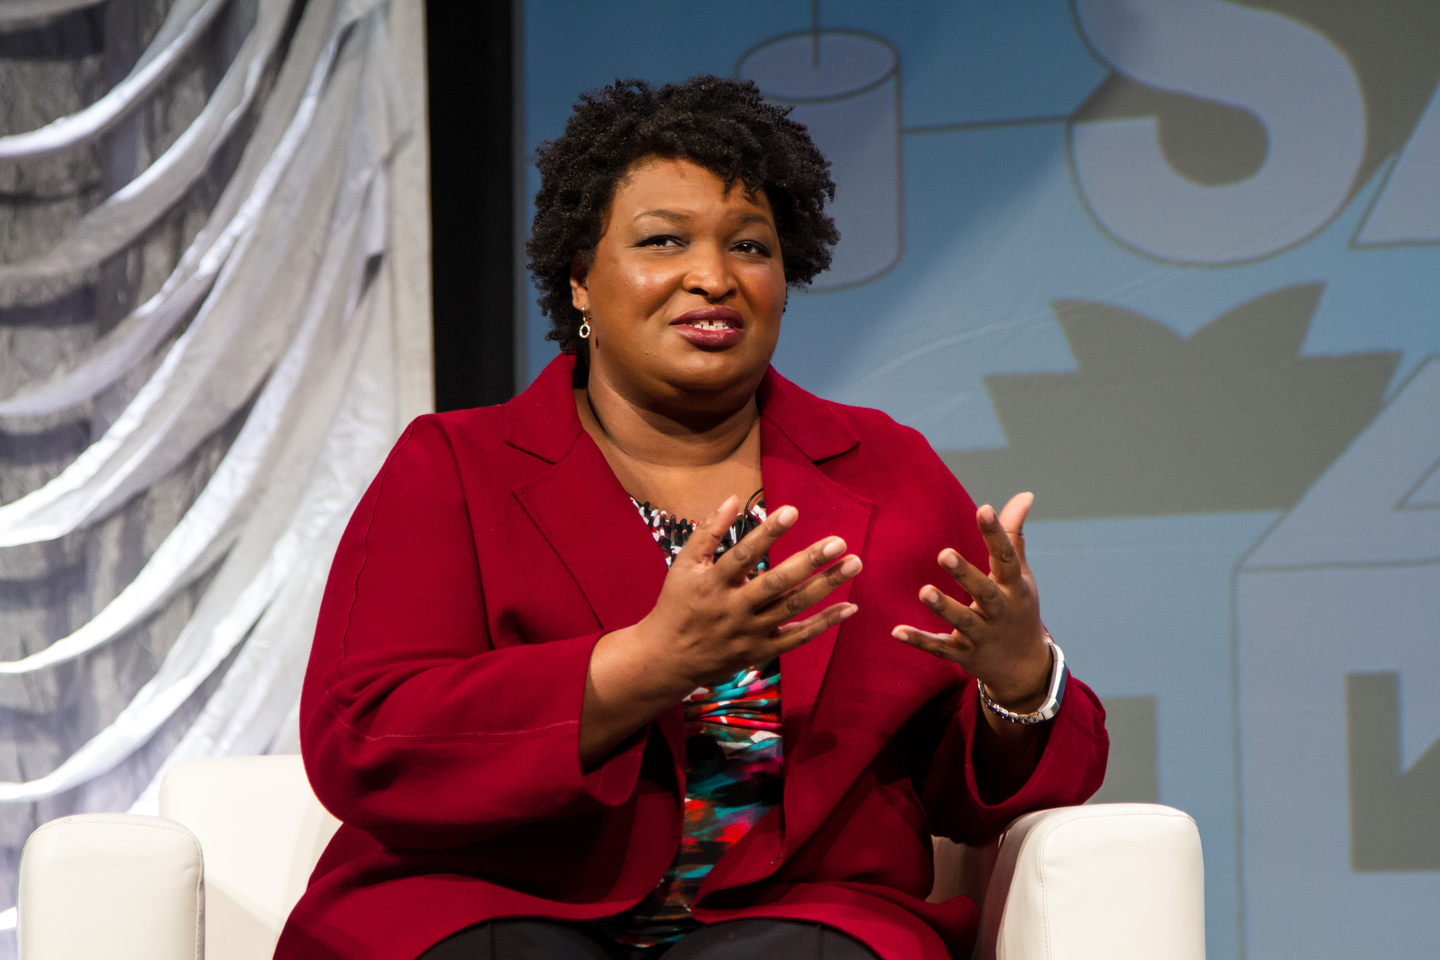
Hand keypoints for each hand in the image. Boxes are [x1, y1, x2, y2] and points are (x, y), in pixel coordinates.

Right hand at [635, 495, 861, 691]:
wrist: (668, 659)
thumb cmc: (677, 604)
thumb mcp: (683, 566)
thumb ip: (708, 532)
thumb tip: (732, 500)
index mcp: (713, 584)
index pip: (743, 555)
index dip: (768, 533)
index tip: (792, 511)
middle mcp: (734, 609)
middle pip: (776, 584)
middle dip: (809, 562)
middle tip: (838, 542)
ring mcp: (750, 633)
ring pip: (793, 608)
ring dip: (826, 586)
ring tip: (854, 564)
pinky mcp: (762, 651)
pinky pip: (798, 637)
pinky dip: (825, 623)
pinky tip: (849, 606)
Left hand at [891, 492, 1051, 710]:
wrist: (1023, 666)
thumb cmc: (1018, 608)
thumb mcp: (1020, 575)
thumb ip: (1013, 536)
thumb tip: (1025, 495)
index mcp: (1014, 588)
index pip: (1007, 557)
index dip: (996, 533)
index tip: (983, 509)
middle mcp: (1000, 612)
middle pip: (985, 592)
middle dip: (966, 575)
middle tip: (944, 554)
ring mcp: (982, 635)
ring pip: (963, 621)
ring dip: (944, 608)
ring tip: (925, 591)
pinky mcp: (963, 654)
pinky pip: (940, 648)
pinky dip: (919, 641)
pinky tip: (897, 631)